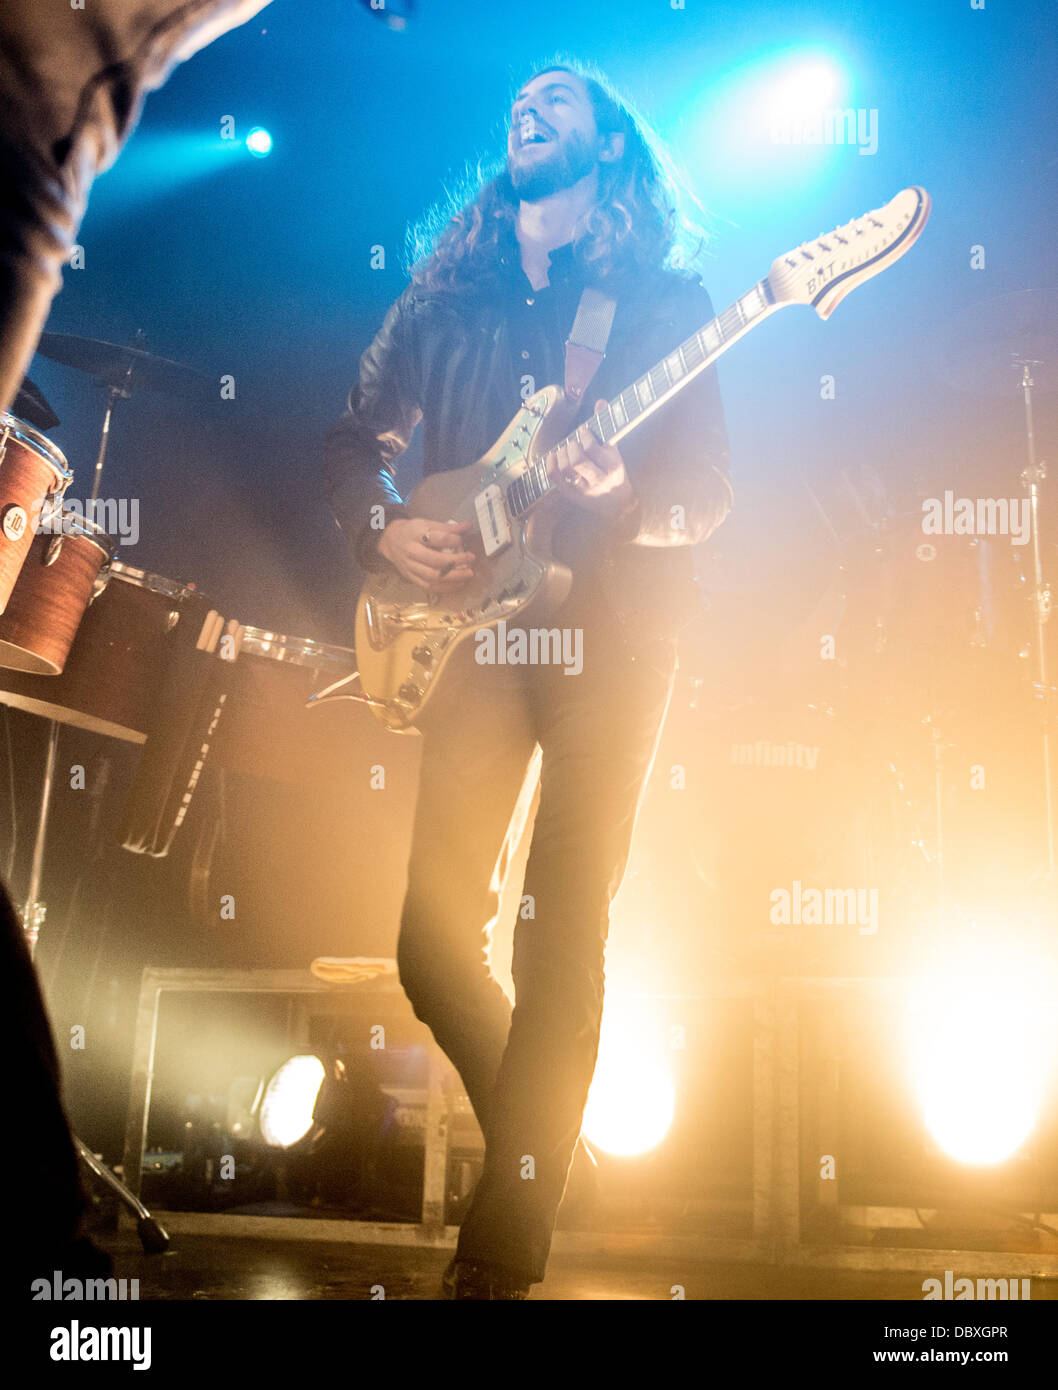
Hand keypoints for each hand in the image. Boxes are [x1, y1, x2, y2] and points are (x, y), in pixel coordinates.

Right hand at [377, 517, 475, 592]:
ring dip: (453, 578)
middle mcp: (411, 552)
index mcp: (414, 534)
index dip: (451, 539)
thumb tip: (467, 526)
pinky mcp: (411, 578)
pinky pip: (429, 587)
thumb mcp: (426, 524)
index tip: (461, 540)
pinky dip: (445, 588)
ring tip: (468, 574)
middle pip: (435, 561)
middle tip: (470, 559)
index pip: (435, 538)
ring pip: (433, 577)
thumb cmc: (411, 531)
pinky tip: (458, 584)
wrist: (390, 541)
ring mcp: (410, 567)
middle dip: (456, 562)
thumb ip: (447, 527)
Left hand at [556, 399, 636, 519]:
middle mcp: (598, 479)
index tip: (583, 431)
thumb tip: (600, 402)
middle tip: (574, 442)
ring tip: (565, 449)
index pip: (593, 448)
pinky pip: (556, 479)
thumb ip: (606, 427)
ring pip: (566, 469)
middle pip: (577, 460)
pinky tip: (552, 456)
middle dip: (572, 446)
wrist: (617, 505)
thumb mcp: (615, 452)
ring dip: (562, 454)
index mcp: (612, 466)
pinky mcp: (572, 496)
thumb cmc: (615, 473)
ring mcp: (584, 490)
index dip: (584, 435)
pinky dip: (550, 465)